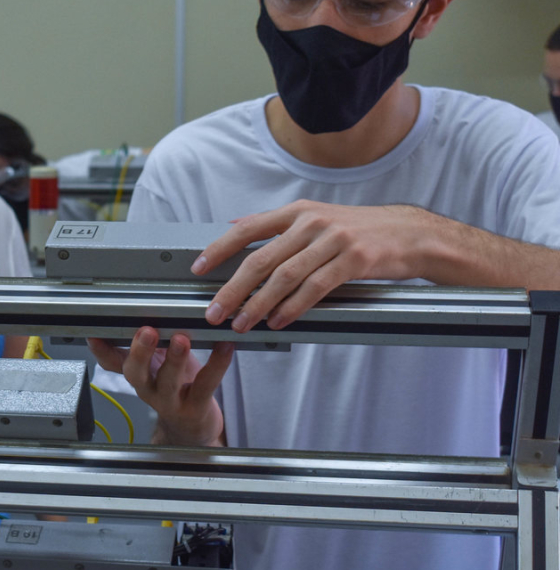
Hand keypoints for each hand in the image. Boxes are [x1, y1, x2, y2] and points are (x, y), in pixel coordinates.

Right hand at [88, 328, 233, 446]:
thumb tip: (142, 311)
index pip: (112, 362)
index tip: (94, 335)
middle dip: (139, 352)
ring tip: (181, 340)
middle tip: (146, 332)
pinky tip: (224, 346)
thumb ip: (147, 345)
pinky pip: (206, 384)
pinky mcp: (196, 407)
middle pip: (135, 373)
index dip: (101, 350)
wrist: (192, 429)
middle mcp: (148, 389)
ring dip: (174, 360)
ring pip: (168, 382)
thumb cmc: (175, 389)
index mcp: (138, 374)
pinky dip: (217, 364)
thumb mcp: (155, 365)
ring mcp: (171, 401)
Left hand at [193, 200, 429, 331]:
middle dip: (233, 288)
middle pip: (260, 259)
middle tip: (215, 310)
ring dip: (258, 304)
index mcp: (297, 212)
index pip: (247, 229)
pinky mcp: (354, 260)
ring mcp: (333, 240)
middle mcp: (311, 222)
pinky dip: (293, 307)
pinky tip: (278, 321)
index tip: (197, 268)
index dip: (218, 248)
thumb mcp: (316, 217)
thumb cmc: (359, 230)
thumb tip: (235, 225)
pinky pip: (315, 288)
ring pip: (284, 276)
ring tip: (242, 323)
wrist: (411, 234)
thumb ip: (276, 225)